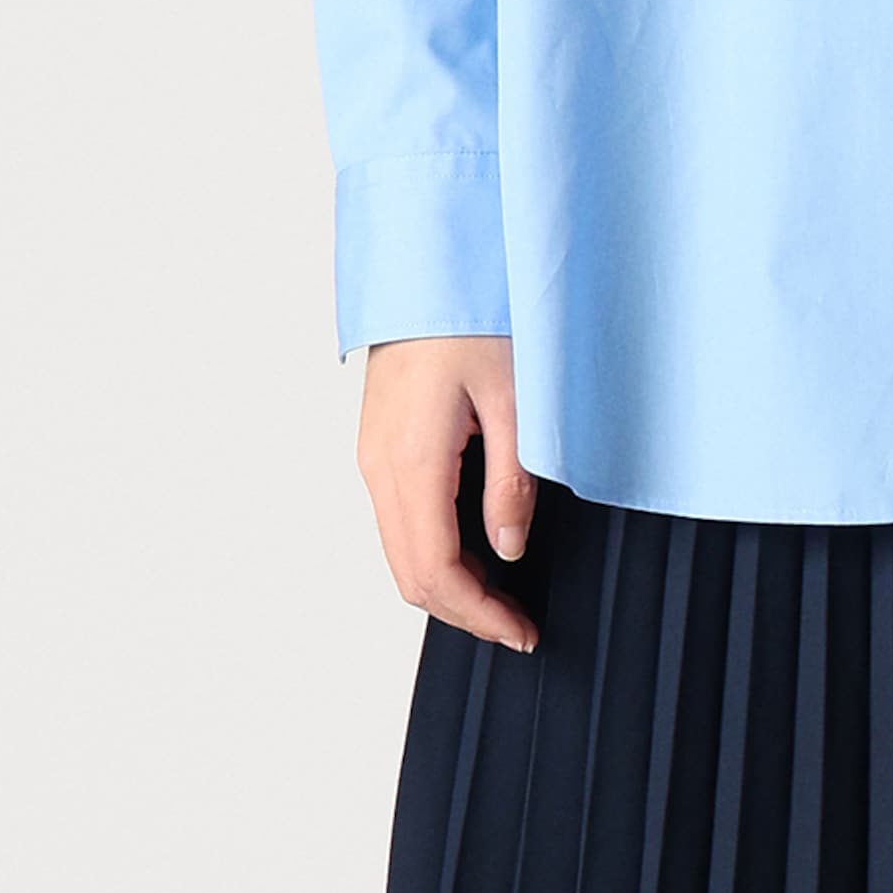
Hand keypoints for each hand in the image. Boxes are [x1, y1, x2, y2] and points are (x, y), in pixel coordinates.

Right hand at [357, 334, 540, 652]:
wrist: (430, 260)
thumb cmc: (473, 311)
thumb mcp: (514, 396)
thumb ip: (511, 482)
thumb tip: (509, 549)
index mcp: (411, 461)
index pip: (436, 572)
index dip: (479, 615)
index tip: (520, 632)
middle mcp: (379, 465)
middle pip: (409, 574)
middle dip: (462, 610)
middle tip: (515, 624)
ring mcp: (372, 453)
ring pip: (399, 550)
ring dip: (445, 583)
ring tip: (499, 592)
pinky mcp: (379, 439)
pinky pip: (397, 517)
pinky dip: (431, 549)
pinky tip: (472, 544)